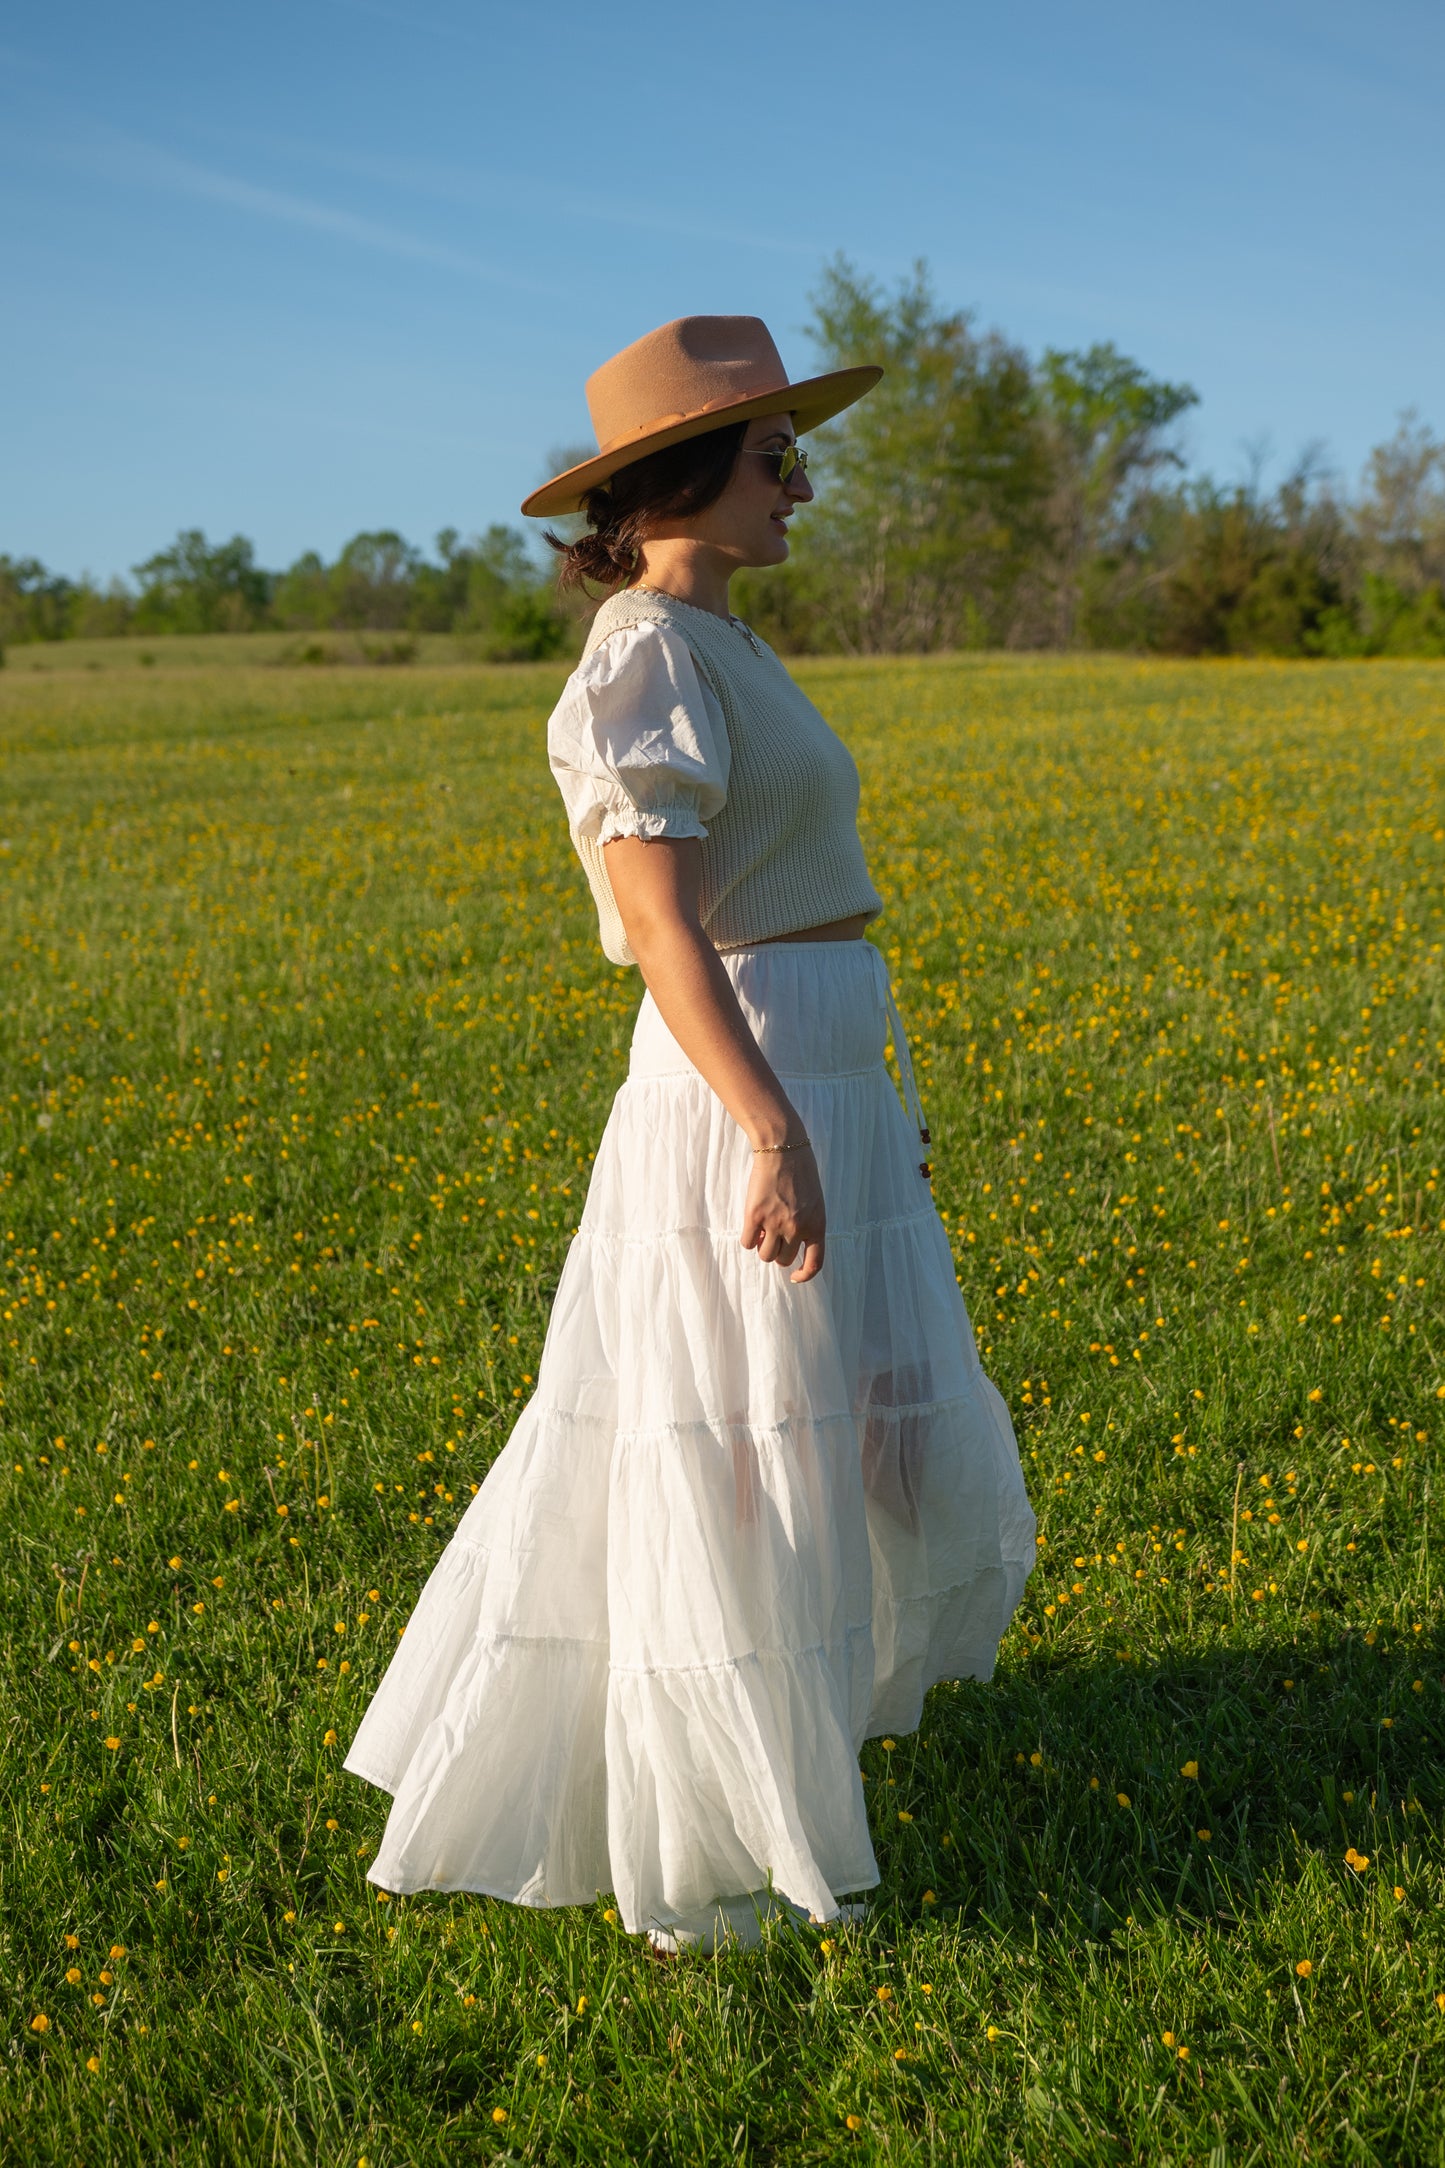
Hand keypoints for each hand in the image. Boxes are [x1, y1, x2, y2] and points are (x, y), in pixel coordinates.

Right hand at [740, 1144, 825, 1284]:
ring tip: (763, 1228)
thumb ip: (807, 1224)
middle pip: (783, 1260)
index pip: (815, 1263)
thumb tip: (789, 1247)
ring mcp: (776, 1223)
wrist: (782, 1148)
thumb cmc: (800, 1172)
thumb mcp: (814, 1201)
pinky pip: (747, 1243)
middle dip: (777, 1251)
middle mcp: (797, 1228)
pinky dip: (748, 1237)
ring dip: (762, 1246)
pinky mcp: (755, 1216)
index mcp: (817, 1225)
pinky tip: (752, 1222)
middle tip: (773, 1234)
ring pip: (765, 1255)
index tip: (795, 1277)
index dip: (804, 1275)